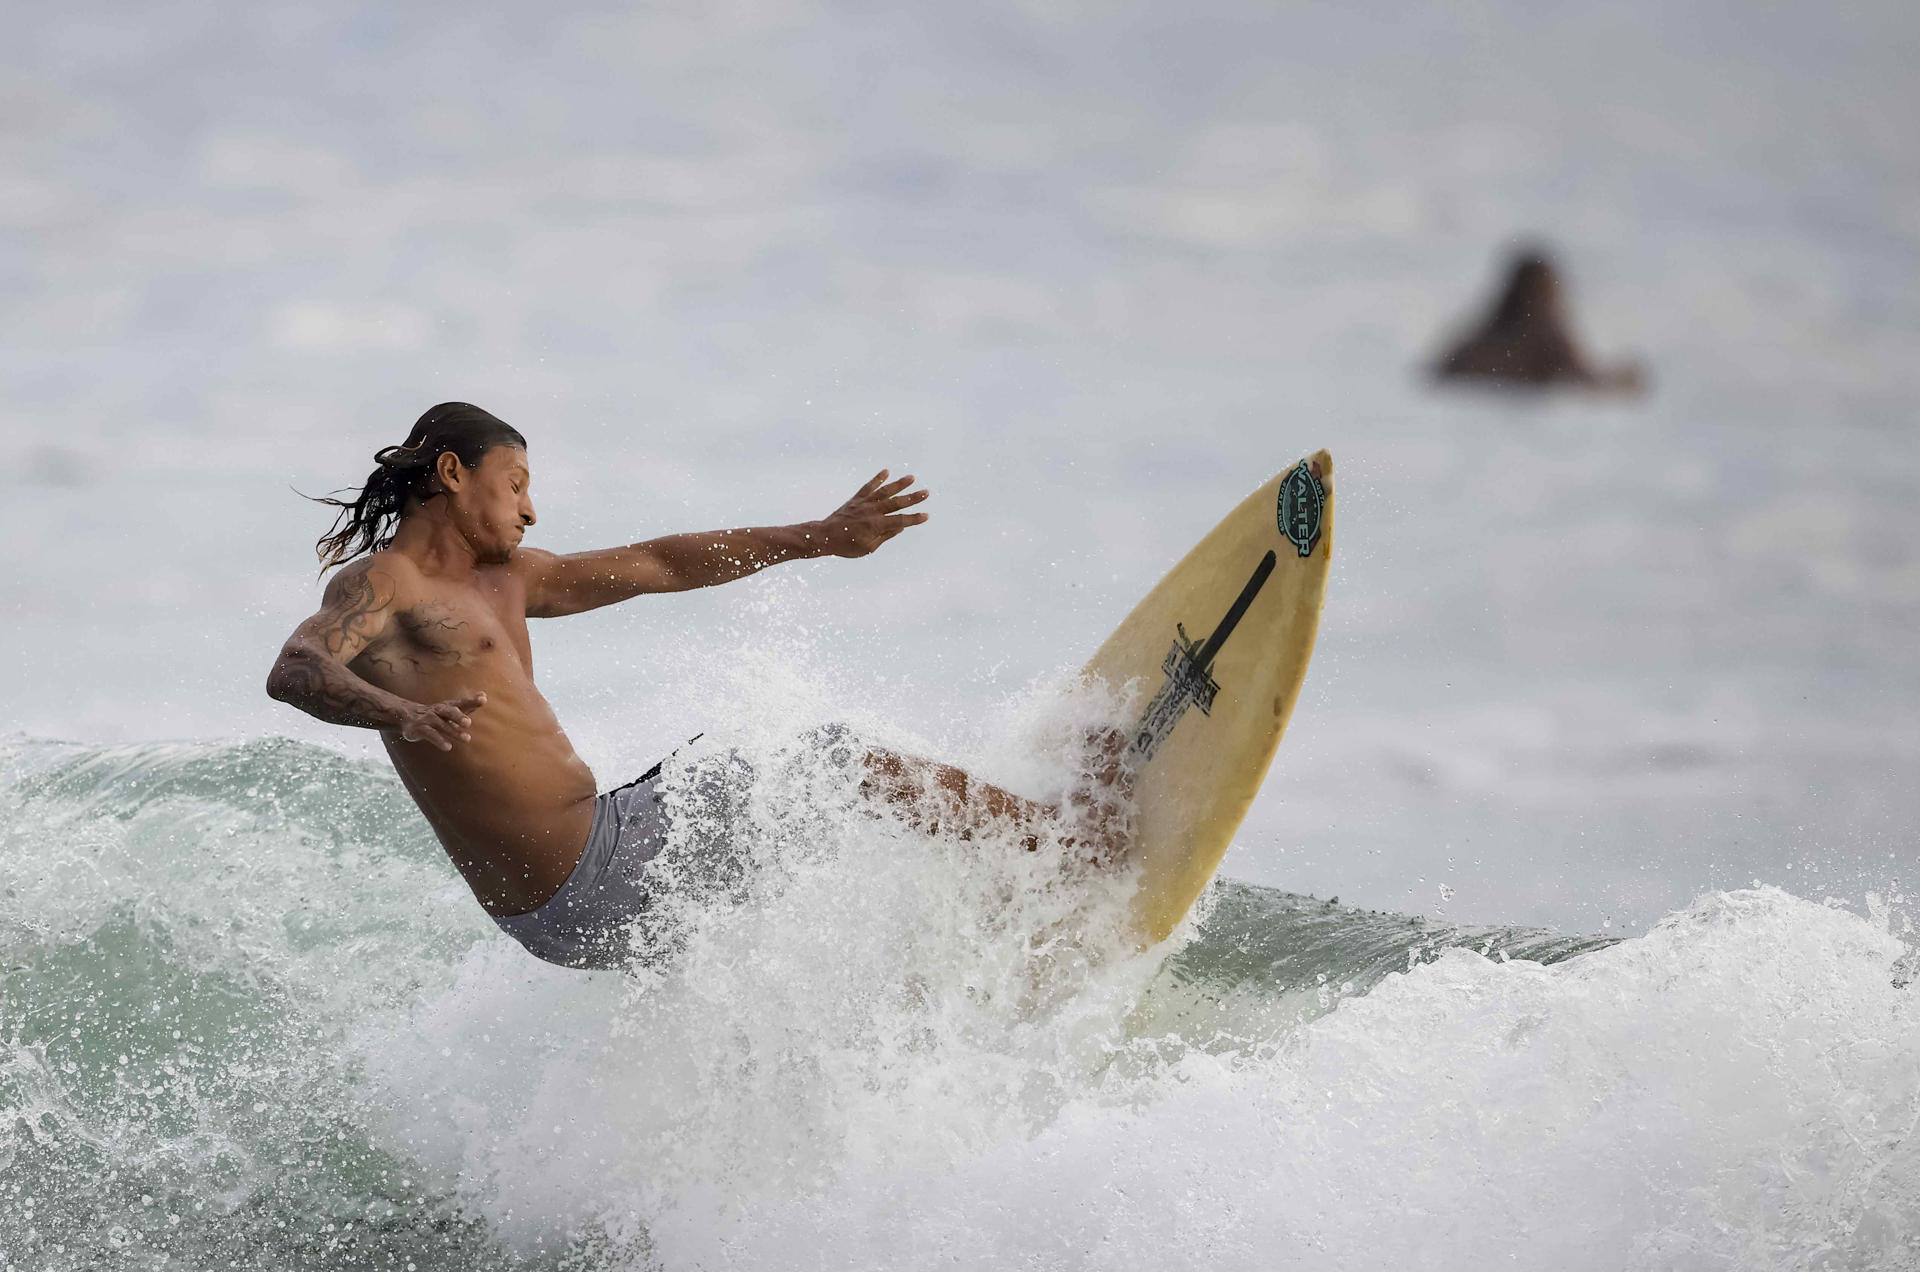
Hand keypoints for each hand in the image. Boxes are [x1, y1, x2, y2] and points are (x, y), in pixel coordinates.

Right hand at [399, 693, 486, 750]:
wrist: (407, 716)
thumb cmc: (436, 714)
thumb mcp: (450, 710)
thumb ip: (467, 706)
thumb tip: (484, 696)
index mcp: (447, 706)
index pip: (461, 703)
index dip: (471, 701)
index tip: (483, 698)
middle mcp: (438, 711)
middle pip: (449, 711)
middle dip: (459, 716)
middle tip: (468, 723)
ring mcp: (428, 719)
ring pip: (441, 724)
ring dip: (453, 731)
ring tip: (467, 739)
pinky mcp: (419, 729)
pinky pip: (430, 734)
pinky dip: (439, 740)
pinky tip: (448, 747)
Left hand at [810, 470, 929, 557]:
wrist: (824, 536)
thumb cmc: (846, 546)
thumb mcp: (868, 548)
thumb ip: (885, 536)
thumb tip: (900, 528)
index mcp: (876, 526)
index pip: (900, 521)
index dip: (914, 519)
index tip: (927, 515)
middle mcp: (872, 512)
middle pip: (896, 503)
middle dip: (913, 498)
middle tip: (926, 492)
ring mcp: (864, 503)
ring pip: (885, 492)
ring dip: (899, 484)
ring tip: (912, 477)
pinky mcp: (856, 499)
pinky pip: (868, 487)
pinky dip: (877, 479)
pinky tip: (886, 471)